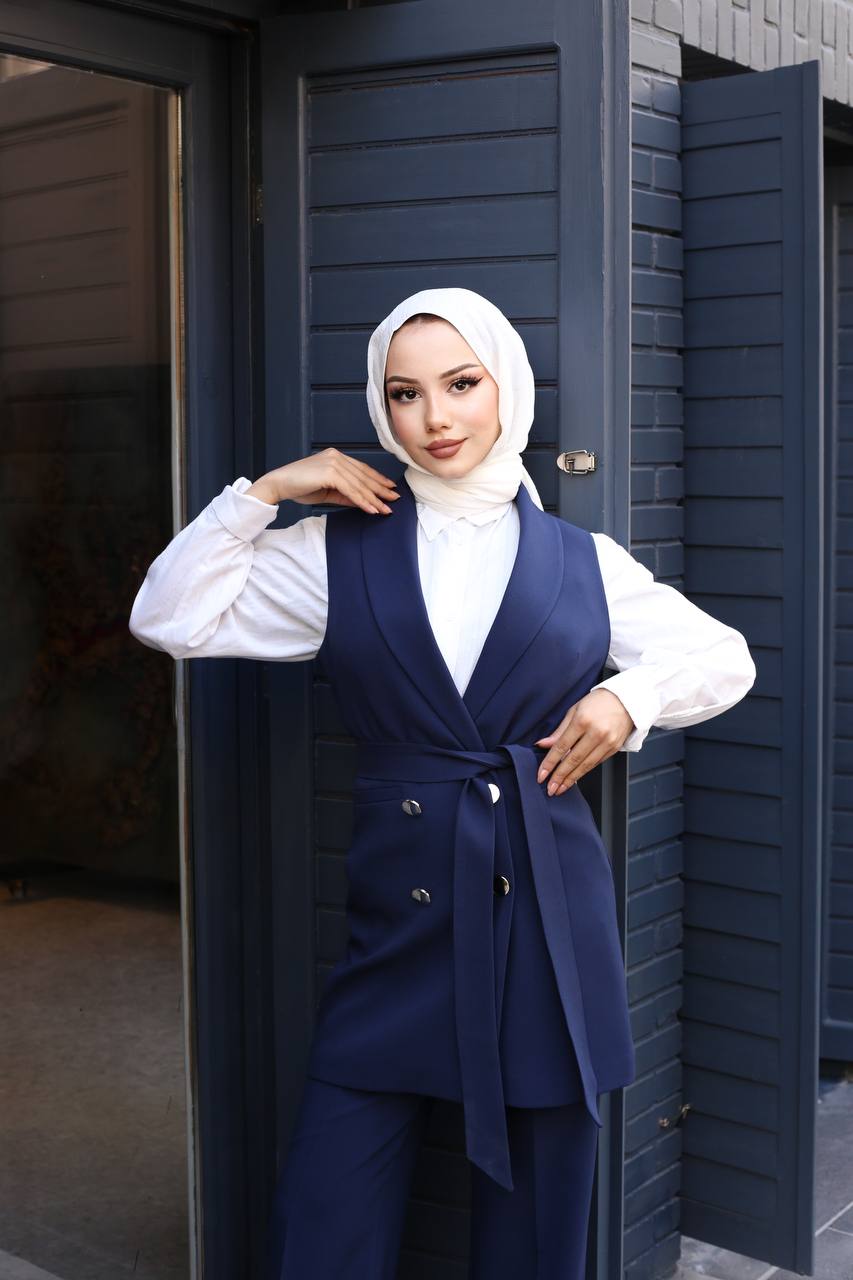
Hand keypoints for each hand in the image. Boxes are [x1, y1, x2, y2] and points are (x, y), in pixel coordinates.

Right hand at [247, 448, 399, 514]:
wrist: (278, 484)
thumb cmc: (299, 487)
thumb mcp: (327, 491)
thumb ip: (345, 494)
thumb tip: (363, 502)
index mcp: (335, 456)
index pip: (361, 469)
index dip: (377, 480)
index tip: (389, 489)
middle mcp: (336, 456)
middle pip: (364, 476)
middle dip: (380, 490)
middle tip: (395, 500)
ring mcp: (333, 462)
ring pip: (359, 484)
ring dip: (374, 499)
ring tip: (386, 509)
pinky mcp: (330, 473)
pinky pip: (351, 490)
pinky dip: (363, 501)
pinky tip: (372, 509)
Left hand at [534, 689, 634, 795]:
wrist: (628, 700)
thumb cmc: (598, 702)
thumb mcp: (575, 710)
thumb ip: (559, 730)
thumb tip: (543, 744)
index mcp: (582, 720)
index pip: (562, 746)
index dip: (550, 763)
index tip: (541, 775)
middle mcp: (596, 733)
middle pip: (573, 760)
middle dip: (559, 776)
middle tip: (550, 789)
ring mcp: (607, 742)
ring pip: (585, 766)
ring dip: (571, 779)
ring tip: (560, 789)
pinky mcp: (614, 749)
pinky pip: (596, 763)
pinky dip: (584, 772)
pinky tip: (575, 778)